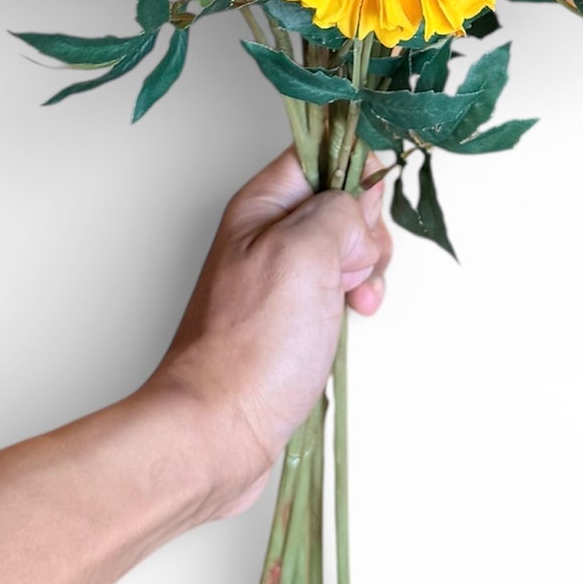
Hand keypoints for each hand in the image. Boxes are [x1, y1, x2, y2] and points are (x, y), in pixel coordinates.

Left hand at [144, 149, 391, 517]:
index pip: (320, 152)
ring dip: (365, 270)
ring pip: (345, 247)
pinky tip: (352, 319)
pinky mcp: (290, 317)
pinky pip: (337, 288)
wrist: (217, 431)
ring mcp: (279, 277)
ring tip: (353, 302)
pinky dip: (355, 300)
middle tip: (350, 269)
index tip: (364, 211)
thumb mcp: (304, 251)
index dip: (354, 173)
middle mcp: (267, 234)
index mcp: (261, 204)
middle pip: (340, 200)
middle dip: (365, 231)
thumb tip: (358, 204)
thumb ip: (339, 208)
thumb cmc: (251, 346)